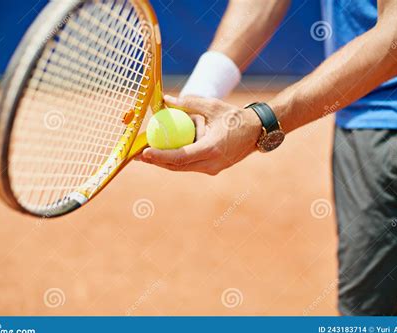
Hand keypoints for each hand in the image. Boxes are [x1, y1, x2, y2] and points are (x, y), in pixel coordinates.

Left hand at [139, 95, 261, 174]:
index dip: (160, 156)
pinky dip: (177, 159)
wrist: (257, 132)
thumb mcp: (212, 106)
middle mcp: (211, 163)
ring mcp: (213, 168)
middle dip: (157, 162)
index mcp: (212, 148)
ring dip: (165, 162)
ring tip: (147, 154)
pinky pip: (190, 165)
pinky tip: (164, 152)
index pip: (180, 156)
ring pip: (182, 167)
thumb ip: (188, 103)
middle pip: (177, 166)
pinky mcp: (213, 168)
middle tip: (139, 155)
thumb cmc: (235, 117)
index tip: (144, 152)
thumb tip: (166, 99)